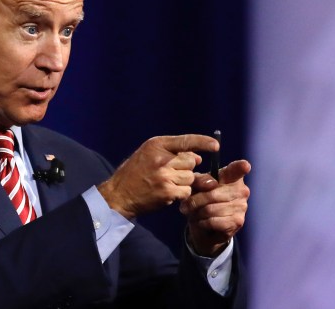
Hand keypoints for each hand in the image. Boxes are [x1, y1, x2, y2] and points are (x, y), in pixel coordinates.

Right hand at [98, 135, 218, 219]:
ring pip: (190, 177)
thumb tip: (199, 158)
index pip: (186, 140)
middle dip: (187, 168)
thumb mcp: (148, 153)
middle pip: (192, 161)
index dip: (203, 142)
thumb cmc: (135, 172)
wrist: (119, 194)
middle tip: (173, 172)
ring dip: (184, 182)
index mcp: (156, 145)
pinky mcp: (167, 192)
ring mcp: (165, 176)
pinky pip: (186, 191)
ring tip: (167, 183)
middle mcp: (162, 159)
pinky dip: (181, 193)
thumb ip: (172, 152)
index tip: (215, 146)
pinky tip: (168, 192)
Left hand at [180, 159, 250, 256]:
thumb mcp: (196, 186)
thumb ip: (200, 180)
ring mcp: (242, 206)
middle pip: (212, 194)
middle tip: (185, 206)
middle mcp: (241, 190)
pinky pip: (213, 221)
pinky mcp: (237, 221)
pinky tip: (202, 221)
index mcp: (232, 176)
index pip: (239, 169)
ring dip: (197, 213)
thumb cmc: (201, 199)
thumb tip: (210, 183)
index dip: (242, 167)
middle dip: (194, 201)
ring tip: (193, 213)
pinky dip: (203, 223)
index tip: (245, 166)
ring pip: (210, 209)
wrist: (205, 225)